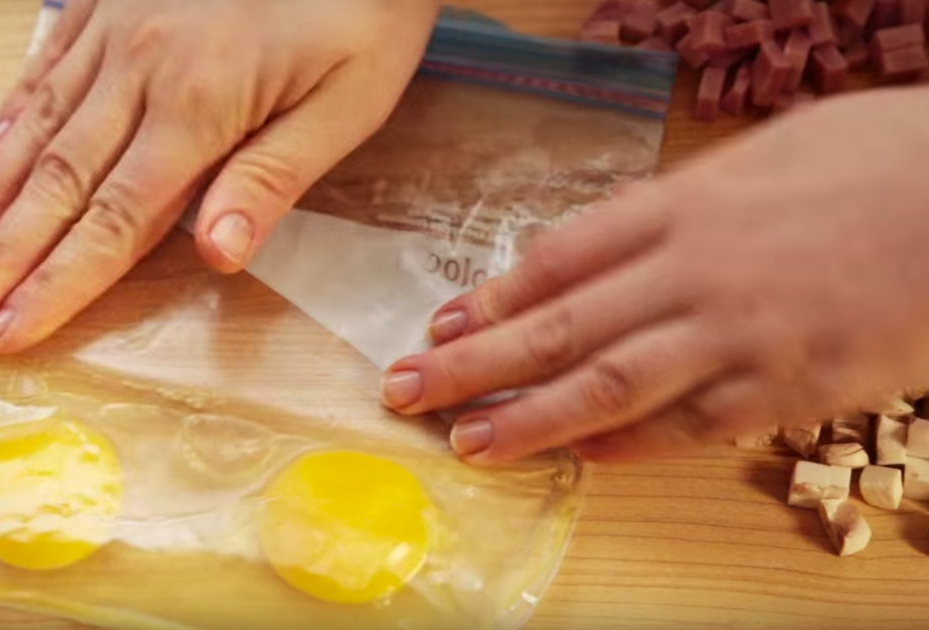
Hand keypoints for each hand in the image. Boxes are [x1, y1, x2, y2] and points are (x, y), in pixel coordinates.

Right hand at [0, 0, 439, 352]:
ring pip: (37, 126)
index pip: (114, 219)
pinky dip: (11, 116)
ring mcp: (117, 26)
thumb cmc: (361, 12)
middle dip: (1, 258)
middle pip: (57, 183)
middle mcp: (140, 67)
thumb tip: (215, 257)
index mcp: (199, 105)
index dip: (58, 284)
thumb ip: (272, 178)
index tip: (6, 333)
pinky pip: (47, 64)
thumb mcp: (345, 102)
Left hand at [382, 87, 928, 464]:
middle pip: (558, 327)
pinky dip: (630, 445)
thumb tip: (603, 247)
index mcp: (681, 205)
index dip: (488, 298)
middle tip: (406, 392)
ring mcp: (737, 337)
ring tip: (467, 442)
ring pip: (608, 386)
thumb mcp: (758, 156)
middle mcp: (692, 273)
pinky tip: (582, 458)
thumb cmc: (874, 160)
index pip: (556, 261)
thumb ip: (675, 204)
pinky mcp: (788, 391)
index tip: (437, 326)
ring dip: (529, 419)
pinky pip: (689, 427)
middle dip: (472, 365)